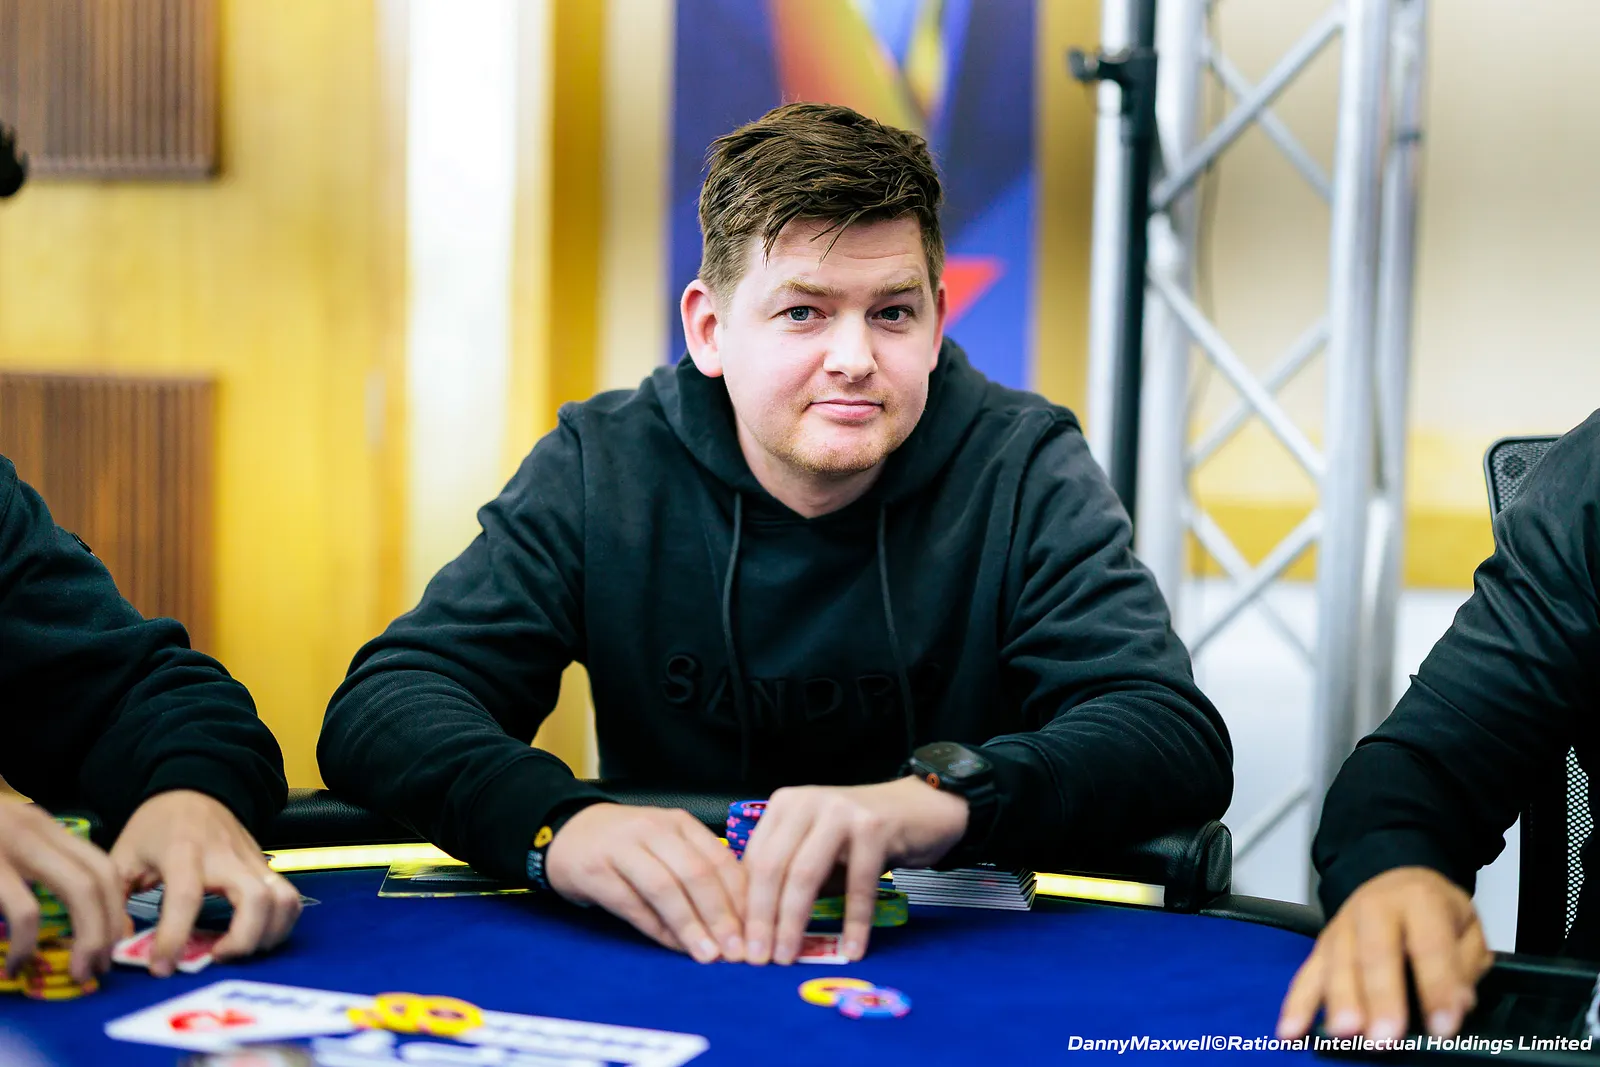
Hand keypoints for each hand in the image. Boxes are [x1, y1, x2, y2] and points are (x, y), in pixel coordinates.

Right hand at [0, 799, 126, 980]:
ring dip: (88, 935)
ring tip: (78, 970)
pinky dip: (28, 944)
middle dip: (108, 925)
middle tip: (100, 965)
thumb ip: (29, 862)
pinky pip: (25, 912)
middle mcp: (37, 831)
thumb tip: (68, 910)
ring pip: (78, 890)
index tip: (113, 938)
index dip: (115, 904)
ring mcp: (13, 848)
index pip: (101, 863)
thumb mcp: (1, 839)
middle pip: (99, 877)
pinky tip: (18, 963)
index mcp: (43, 827)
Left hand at [110, 790, 301, 976]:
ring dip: (266, 935)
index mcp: (183, 851)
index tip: (161, 967)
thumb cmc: (156, 826)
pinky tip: (254, 936)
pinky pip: (288, 899)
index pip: (186, 897)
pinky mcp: (266, 867)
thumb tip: (118, 945)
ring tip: (236, 950)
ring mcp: (253, 860)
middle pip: (256, 900)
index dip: (174, 936)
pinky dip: (280, 924)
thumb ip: (115, 901)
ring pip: (283, 900)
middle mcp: (226, 856)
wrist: (195, 789)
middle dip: (242, 941)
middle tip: (214, 958)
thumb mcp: (122, 857)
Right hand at [545, 803, 746, 962]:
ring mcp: (623, 848)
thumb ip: (698, 876)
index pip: (720, 860)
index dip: (742, 899)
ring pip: (665, 888)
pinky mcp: (596, 870)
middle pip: (696, 873)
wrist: (568, 832)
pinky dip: (655, 928)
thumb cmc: (628, 846)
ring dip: (690, 925)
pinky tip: (672, 946)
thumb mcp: (667, 849)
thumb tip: (736, 924)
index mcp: (680, 824)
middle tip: (736, 951)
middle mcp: (655, 830)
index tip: (756, 933)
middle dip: (721, 916)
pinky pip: (631, 903)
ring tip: (708, 955)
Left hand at [741, 777, 966, 965]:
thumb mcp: (817, 845)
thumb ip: (789, 874)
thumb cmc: (863, 834)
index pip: (754, 859)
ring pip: (805, 875)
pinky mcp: (874, 828)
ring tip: (789, 956)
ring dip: (794, 921)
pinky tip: (852, 948)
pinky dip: (854, 921)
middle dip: (762, 917)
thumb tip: (759, 927)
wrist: (921, 807)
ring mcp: (840, 813)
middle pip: (772, 867)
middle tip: (758, 957)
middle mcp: (807, 803)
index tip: (742, 942)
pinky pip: (858, 884)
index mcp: (785, 805)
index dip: (745, 904)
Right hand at [1278, 866, 1492, 1041]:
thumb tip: (1457, 1002)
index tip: (1443, 1027)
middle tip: (1386, 1036)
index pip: (1429, 945)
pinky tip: (1292, 1030)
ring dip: (1339, 1001)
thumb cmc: (1434, 912)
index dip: (1437, 987)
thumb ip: (1464, 964)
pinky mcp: (1322, 945)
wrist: (1398, 881)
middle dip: (1379, 996)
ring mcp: (1343, 925)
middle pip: (1375, 952)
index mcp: (1420, 899)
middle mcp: (1375, 907)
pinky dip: (1297, 1004)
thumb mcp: (1467, 927)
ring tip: (1345, 1034)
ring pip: (1338, 963)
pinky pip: (1307, 974)